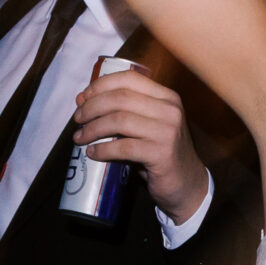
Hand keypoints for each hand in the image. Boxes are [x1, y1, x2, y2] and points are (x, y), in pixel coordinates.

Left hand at [73, 68, 209, 218]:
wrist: (187, 185)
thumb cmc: (161, 154)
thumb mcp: (149, 125)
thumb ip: (127, 111)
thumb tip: (85, 100)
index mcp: (167, 97)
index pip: (129, 79)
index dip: (101, 85)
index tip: (82, 98)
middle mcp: (170, 110)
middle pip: (120, 98)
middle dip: (92, 107)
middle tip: (78, 119)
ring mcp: (167, 132)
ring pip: (119, 120)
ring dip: (93, 128)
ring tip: (80, 137)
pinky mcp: (161, 154)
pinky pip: (124, 147)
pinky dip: (103, 149)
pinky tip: (93, 153)